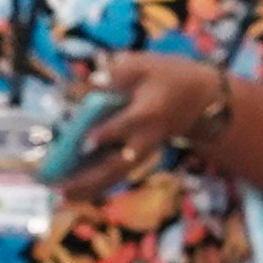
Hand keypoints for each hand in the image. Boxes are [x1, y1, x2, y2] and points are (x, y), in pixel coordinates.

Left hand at [64, 51, 233, 195]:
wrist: (199, 97)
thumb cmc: (167, 76)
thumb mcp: (144, 65)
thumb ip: (116, 73)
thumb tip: (91, 81)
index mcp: (148, 113)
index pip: (126, 124)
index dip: (108, 132)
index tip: (87, 141)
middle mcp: (145, 138)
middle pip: (118, 162)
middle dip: (91, 176)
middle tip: (64, 186)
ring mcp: (143, 151)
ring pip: (117, 174)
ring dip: (90, 187)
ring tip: (63, 196)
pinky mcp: (139, 156)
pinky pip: (117, 174)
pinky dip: (97, 185)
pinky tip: (75, 193)